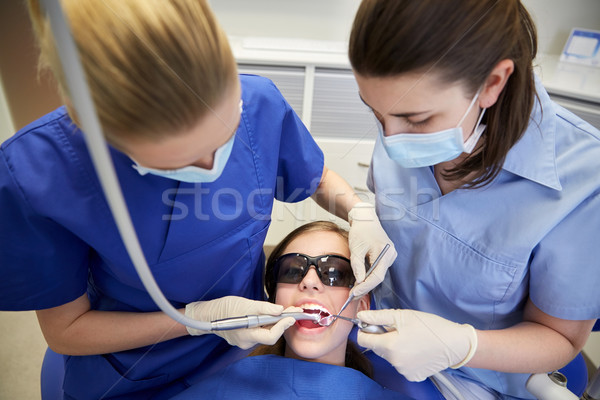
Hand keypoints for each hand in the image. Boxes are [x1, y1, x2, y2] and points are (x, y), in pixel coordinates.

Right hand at [185, 296, 296, 348]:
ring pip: (264, 333)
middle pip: (270, 335)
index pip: (271, 336)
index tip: (292, 316)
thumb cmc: (224, 308)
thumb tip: (280, 310)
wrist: (206, 314)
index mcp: (247, 335)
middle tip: (293, 312)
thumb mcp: (244, 304)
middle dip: (282, 323)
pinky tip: (270, 316)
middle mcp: (246, 342)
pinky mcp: (243, 337)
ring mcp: (244, 341)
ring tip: (284, 312)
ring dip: (274, 323)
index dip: (283, 327)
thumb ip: (263, 308)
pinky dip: (266, 324)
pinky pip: (258, 332)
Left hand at [348, 202, 396, 296]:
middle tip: (353, 295)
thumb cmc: (360, 231)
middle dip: (366, 287)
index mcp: (385, 252)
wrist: (365, 218)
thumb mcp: (356, 249)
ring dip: (367, 282)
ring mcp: (390, 255)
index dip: (365, 287)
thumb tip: (359, 282)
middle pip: (379, 277)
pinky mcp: (386, 256)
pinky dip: (370, 276)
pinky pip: (378, 269)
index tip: (355, 293)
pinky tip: (361, 281)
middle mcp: (391, 255)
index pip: (377, 276)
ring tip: (356, 290)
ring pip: (378, 274)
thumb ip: (358, 266)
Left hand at [357, 309, 477, 381]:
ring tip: (410, 339)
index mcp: (389, 346)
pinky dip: (404, 358)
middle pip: (376, 348)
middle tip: (398, 329)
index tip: (374, 325)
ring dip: (393, 348)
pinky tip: (416, 350)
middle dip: (382, 338)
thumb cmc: (429, 326)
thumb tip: (361, 316)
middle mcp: (394, 362)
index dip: (366, 330)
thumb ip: (378, 317)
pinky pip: (401, 365)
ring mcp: (403, 371)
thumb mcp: (402, 316)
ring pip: (389, 357)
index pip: (363, 340)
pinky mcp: (412, 376)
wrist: (454, 343)